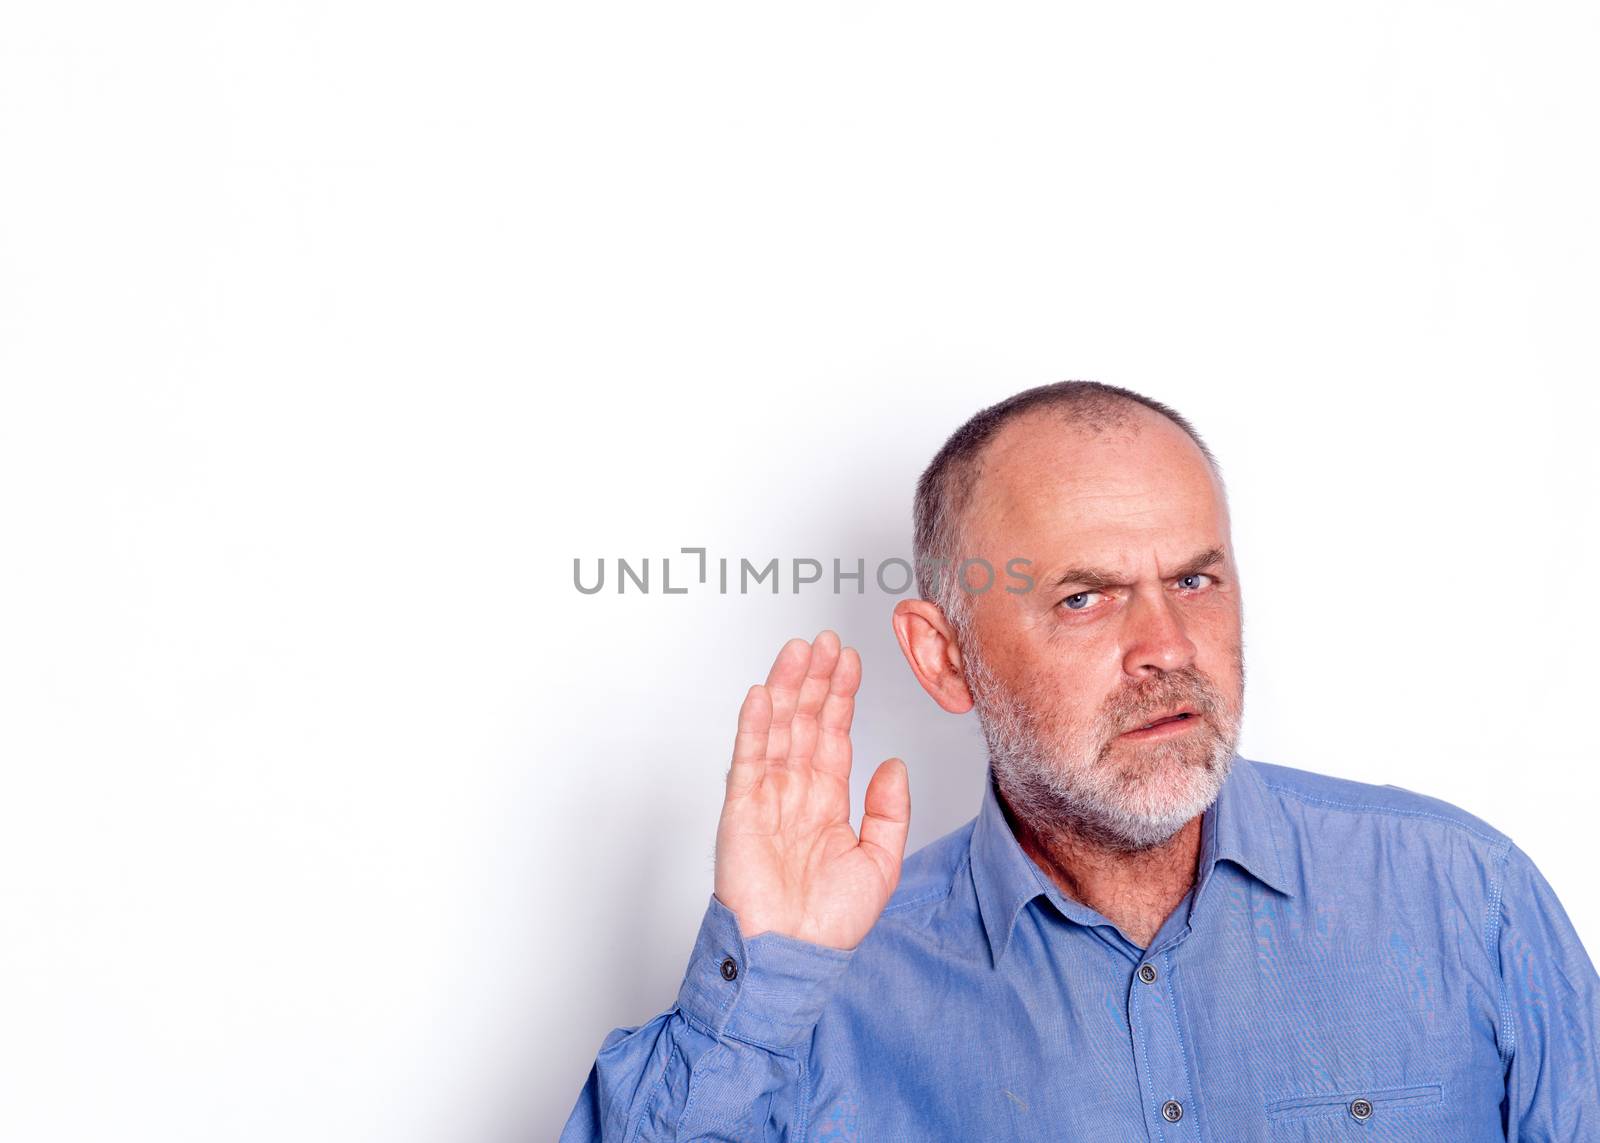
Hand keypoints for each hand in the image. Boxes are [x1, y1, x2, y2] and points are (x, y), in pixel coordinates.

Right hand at [713, 630, 910, 950]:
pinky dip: (753, 726)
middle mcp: (795, 793)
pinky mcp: (741, 811)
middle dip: (814, 679)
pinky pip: (748, 760)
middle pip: (804, 722)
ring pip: (777, 730)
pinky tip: (760, 695)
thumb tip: (893, 763)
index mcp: (826, 802)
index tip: (849, 660)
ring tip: (797, 651)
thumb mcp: (880, 864)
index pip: (833, 735)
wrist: (793, 957)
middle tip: (824, 641)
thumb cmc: (828, 925)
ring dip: (786, 688)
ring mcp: (766, 798)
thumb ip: (889, 812)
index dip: (840, 696)